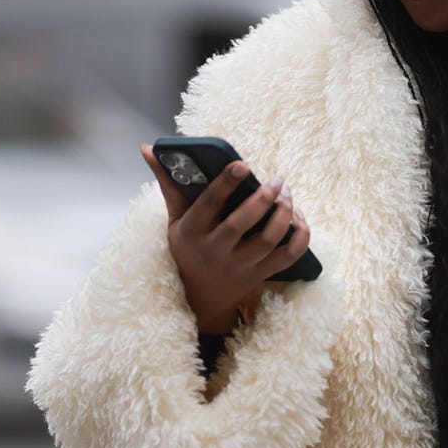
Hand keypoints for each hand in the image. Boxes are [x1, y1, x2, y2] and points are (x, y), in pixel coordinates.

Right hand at [140, 145, 310, 335]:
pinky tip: (299, 219)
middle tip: (277, 180)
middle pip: (244, 222)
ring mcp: (240, 265)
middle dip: (264, 198)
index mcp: (193, 231)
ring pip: (268, 239)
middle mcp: (217, 249)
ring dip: (284, 214)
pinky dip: (300, 238)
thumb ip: (169, 183)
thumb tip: (147, 148)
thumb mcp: (174, 220)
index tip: (242, 165)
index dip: (226, 183)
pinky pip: (287, 257)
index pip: (210, 204)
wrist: (200, 299)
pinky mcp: (259, 275)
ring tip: (287, 194)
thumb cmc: (188, 249)